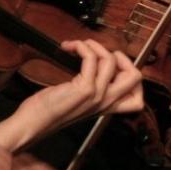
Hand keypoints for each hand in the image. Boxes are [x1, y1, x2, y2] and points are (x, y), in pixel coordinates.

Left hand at [0, 38, 144, 150]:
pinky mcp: (84, 89)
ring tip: (79, 46)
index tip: (114, 67)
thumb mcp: (77, 102)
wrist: (32, 124)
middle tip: (101, 54)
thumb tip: (95, 65)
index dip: (131, 77)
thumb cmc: (49, 111)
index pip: (138, 100)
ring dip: (95, 45)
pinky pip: (91, 58)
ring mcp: (97, 95)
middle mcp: (106, 102)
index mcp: (106, 107)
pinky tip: (70, 47)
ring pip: (112, 61)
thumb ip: (91, 89)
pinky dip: (82, 46)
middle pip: (135, 76)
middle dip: (121, 57)